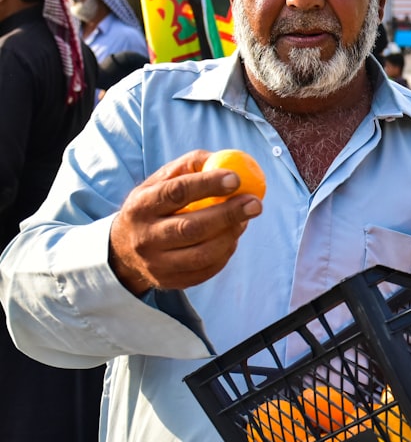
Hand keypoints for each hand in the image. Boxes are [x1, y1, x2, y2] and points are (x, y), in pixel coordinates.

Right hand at [108, 150, 263, 294]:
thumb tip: (225, 160)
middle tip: (255, 203)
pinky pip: (206, 270)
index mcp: (141, 205)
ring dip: (231, 236)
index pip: (175, 193)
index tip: (235, 178)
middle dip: (228, 215)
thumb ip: (190, 166)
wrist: (123, 250)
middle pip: (190, 228)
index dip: (207, 185)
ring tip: (245, 220)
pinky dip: (225, 253)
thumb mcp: (160, 181)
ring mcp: (156, 263)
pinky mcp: (169, 281)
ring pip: (202, 254)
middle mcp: (145, 237)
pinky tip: (231, 238)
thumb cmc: (154, 205)